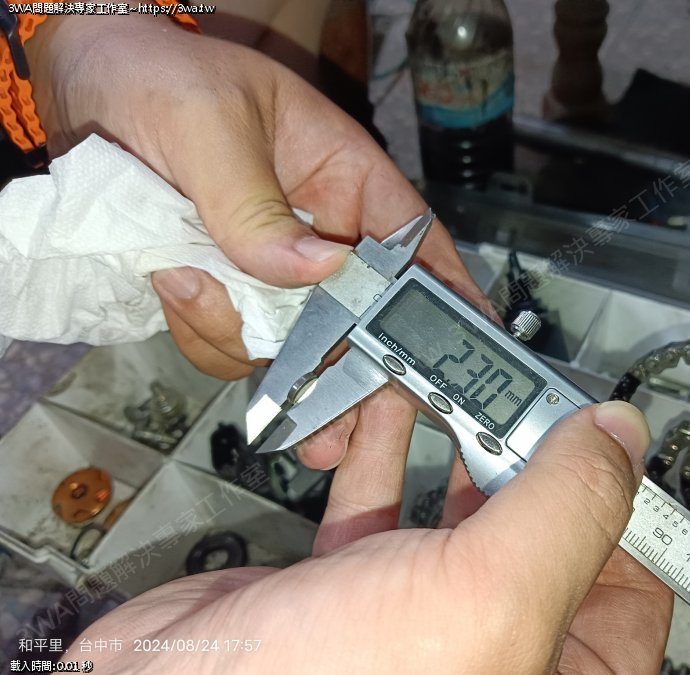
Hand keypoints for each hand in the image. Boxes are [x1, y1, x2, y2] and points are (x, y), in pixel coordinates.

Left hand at [26, 14, 493, 548]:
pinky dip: (203, 335)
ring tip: (191, 292)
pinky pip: (233, 345)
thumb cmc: (161, 77)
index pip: (416, 250)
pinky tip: (175, 290)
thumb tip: (319, 271)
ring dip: (248, 349)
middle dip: (352, 387)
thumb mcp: (207, 126)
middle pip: (365, 325)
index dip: (445, 309)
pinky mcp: (232, 292)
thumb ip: (255, 203)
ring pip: (292, 349)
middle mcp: (325, 236)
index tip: (459, 370)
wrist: (88, 82)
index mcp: (348, 182)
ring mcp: (277, 271)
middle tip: (338, 443)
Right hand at [75, 402, 672, 673]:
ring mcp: (415, 607)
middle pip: (539, 520)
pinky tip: (388, 397)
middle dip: (526, 440)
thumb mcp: (486, 596)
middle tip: (521, 379)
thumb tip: (619, 437)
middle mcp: (487, 636)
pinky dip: (385, 439)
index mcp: (552, 662)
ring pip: (456, 498)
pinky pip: (382, 493)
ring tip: (458, 371)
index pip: (628, 575)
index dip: (621, 498)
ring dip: (454, 428)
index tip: (602, 429)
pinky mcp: (346, 576)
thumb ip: (566, 507)